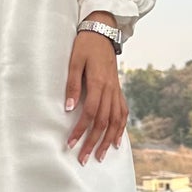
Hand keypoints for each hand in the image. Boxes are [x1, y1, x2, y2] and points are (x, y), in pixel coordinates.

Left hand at [64, 20, 127, 163]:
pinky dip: (120, 128)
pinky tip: (116, 140)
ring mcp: (117, 91)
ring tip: (100, 156)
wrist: (103, 32)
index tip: (71, 144)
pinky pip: (122, 113)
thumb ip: (72, 85)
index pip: (89, 114)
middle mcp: (110, 90)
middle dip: (93, 143)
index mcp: (99, 83)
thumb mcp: (75, 61)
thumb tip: (68, 108)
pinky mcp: (118, 90)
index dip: (80, 131)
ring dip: (107, 140)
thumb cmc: (85, 46)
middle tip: (84, 159)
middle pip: (103, 122)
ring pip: (115, 121)